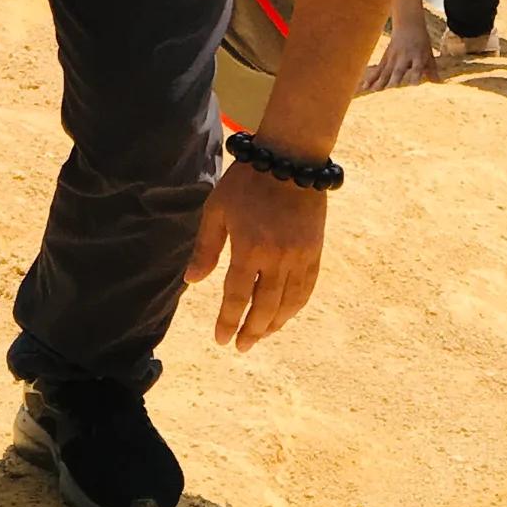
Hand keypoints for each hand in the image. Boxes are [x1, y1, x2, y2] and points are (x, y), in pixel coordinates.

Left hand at [186, 162, 328, 348]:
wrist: (291, 159)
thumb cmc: (247, 182)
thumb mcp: (217, 209)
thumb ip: (206, 247)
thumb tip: (191, 281)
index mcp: (248, 248)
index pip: (237, 296)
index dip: (228, 321)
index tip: (221, 339)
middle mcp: (276, 258)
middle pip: (264, 307)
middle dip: (251, 331)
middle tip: (241, 347)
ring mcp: (299, 257)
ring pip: (288, 303)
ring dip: (274, 324)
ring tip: (261, 336)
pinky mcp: (314, 252)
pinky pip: (306, 288)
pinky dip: (296, 307)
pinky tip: (285, 315)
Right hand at [363, 0, 436, 90]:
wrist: (408, 24)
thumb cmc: (421, 41)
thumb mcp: (429, 53)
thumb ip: (432, 69)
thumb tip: (438, 84)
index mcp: (418, 56)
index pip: (417, 66)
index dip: (415, 74)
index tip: (414, 84)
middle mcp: (405, 56)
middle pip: (399, 68)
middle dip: (395, 78)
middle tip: (391, 87)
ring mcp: (393, 57)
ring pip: (386, 70)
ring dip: (380, 80)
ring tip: (374, 91)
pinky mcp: (385, 57)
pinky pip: (378, 69)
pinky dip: (371, 77)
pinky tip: (365, 86)